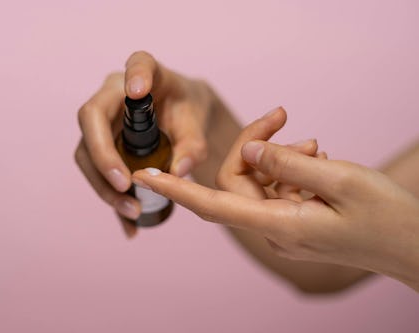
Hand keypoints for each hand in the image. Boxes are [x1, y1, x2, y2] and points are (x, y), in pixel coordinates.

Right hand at [75, 51, 212, 236]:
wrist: (182, 118)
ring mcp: (103, 119)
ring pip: (85, 152)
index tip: (137, 90)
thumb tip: (177, 172)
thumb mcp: (198, 126)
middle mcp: (115, 93)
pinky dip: (110, 199)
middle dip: (104, 157)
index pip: (138, 64)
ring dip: (103, 186)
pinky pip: (96, 172)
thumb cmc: (189, 112)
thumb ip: (193, 146)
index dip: (134, 75)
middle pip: (91, 119)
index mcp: (147, 73)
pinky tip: (129, 225)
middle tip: (125, 186)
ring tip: (133, 211)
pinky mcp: (100, 144)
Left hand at [132, 110, 418, 291]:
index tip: (144, 175)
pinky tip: (318, 157)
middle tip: (285, 117)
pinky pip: (278, 188)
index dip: (175, 189)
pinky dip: (291, 169)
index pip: (212, 204)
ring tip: (318, 146)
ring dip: (282, 156)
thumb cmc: (385, 217)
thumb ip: (289, 163)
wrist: (413, 246)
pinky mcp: (295, 221)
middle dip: (257, 143)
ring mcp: (284, 226)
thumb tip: (250, 150)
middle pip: (240, 179)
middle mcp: (273, 228)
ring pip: (261, 181)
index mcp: (278, 224)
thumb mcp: (340, 180)